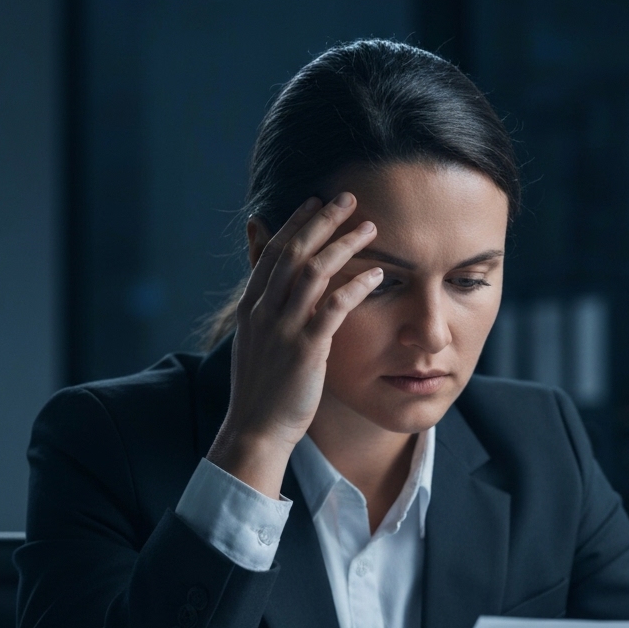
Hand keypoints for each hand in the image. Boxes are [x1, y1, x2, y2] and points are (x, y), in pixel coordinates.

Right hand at [207, 192, 382, 496]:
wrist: (255, 430)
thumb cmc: (262, 392)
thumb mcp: (255, 345)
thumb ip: (265, 315)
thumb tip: (275, 298)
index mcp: (251, 308)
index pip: (273, 252)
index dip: (296, 223)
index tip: (316, 202)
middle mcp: (263, 311)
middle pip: (293, 250)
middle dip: (321, 220)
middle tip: (347, 198)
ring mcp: (283, 329)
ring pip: (313, 272)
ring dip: (343, 244)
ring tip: (369, 227)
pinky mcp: (306, 350)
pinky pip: (333, 308)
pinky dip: (356, 287)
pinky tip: (377, 275)